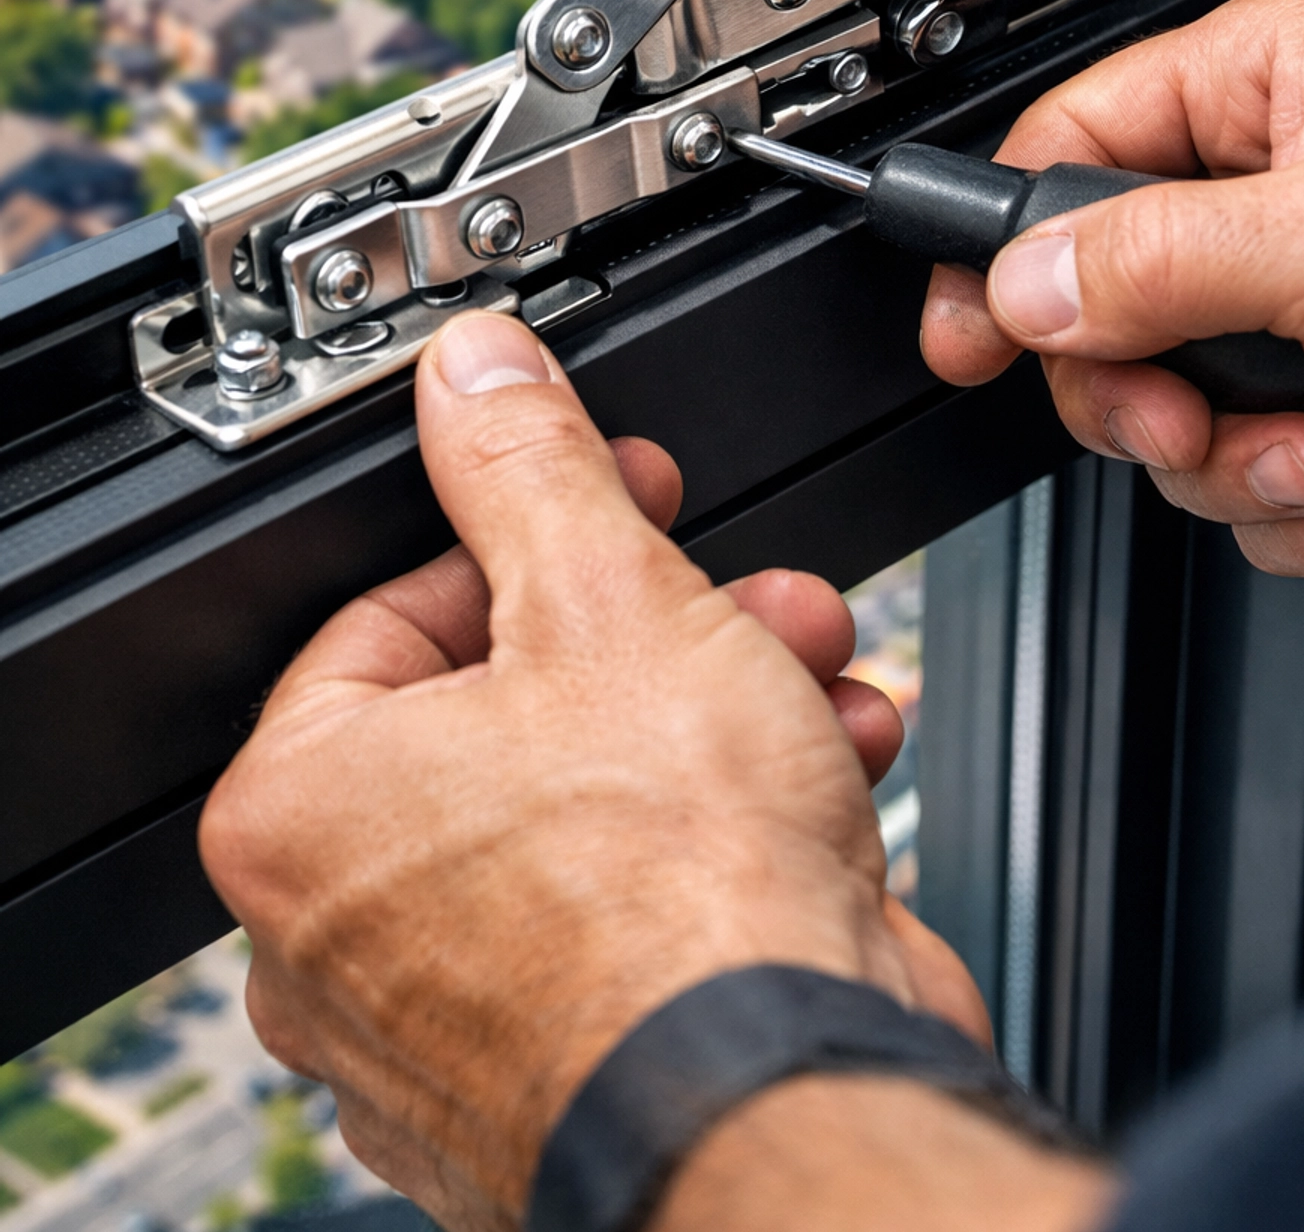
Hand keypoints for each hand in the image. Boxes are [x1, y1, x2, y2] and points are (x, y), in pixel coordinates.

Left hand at [200, 311, 986, 1231]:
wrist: (795, 1100)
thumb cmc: (674, 904)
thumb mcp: (609, 596)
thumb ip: (529, 464)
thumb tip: (473, 372)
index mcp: (305, 818)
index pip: (395, 613)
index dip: (530, 534)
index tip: (611, 496)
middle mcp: (354, 938)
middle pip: (514, 707)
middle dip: (661, 625)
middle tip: (729, 583)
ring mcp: (462, 1020)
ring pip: (593, 801)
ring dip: (721, 708)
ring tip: (808, 665)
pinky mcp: (575, 1063)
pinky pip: (640, 902)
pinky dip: (731, 826)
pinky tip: (828, 767)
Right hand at [920, 0, 1303, 576]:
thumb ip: (1159, 257)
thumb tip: (1023, 284)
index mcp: (1261, 90)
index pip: (1066, 151)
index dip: (1005, 251)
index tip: (966, 335)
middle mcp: (1273, 199)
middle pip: (1100, 313)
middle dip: (1152, 394)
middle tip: (1190, 414)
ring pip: (1172, 420)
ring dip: (1250, 466)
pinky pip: (1255, 489)